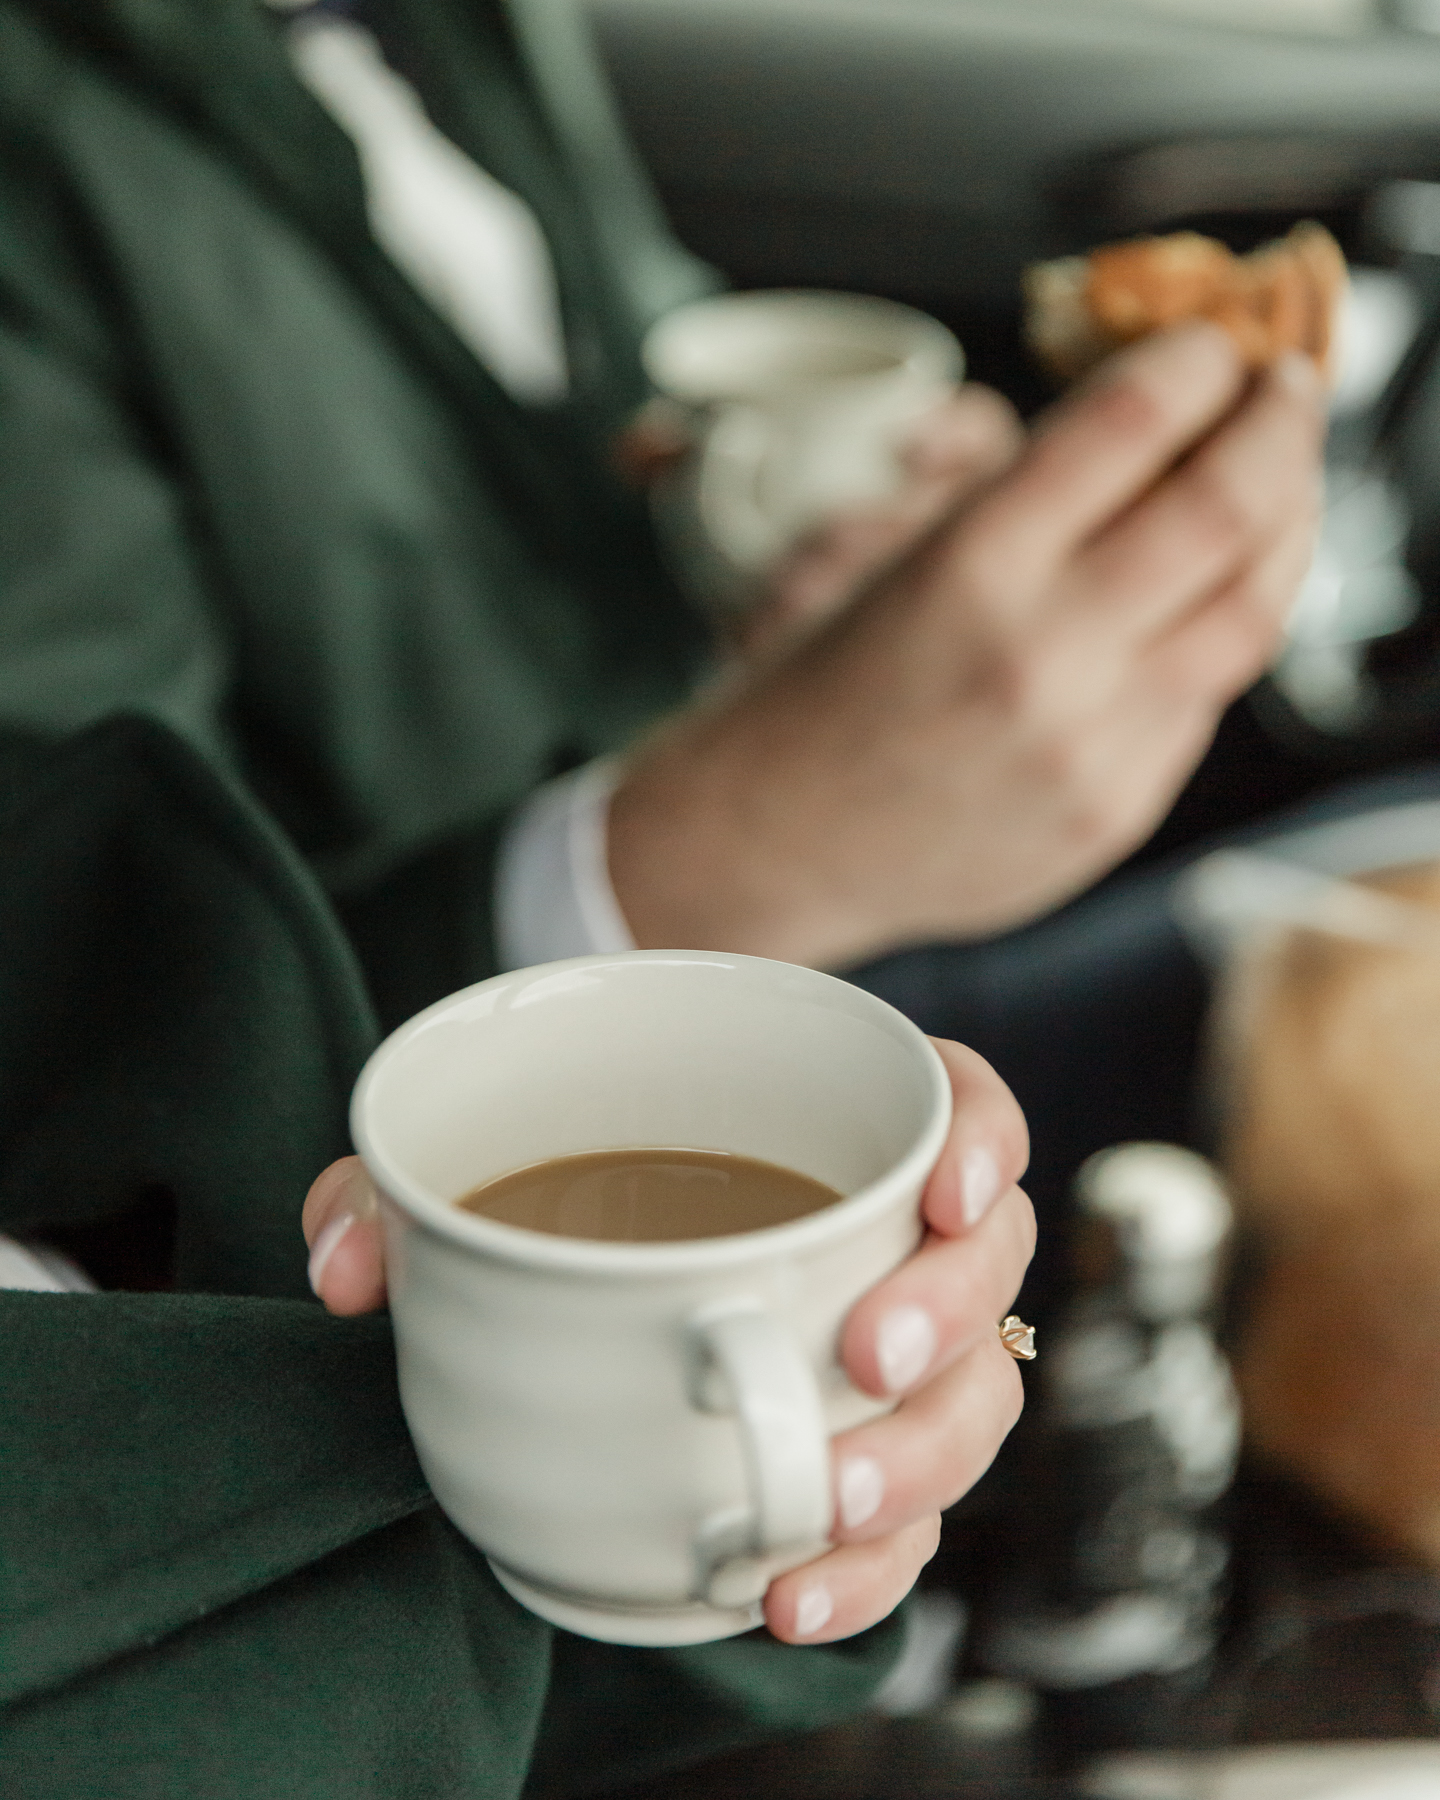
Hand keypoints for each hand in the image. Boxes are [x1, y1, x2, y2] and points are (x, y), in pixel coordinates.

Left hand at [301, 1036, 1033, 1643]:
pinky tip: (792, 1593)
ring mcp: (889, 1355)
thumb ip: (394, 1189)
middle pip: (986, 1270)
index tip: (941, 1191)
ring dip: (921, 1462)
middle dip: (945, 1322)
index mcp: (834, 1123)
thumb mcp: (470, 1156)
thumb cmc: (554, 1174)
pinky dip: (869, 1566)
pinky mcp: (861, 1455)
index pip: (966, 1107)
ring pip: (973, 1402)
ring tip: (825, 1500)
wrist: (571, 1257)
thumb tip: (347, 1268)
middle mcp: (886, 1239)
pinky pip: (910, 1518)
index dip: (984, 1144)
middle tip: (857, 1361)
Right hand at [608, 323, 1324, 969]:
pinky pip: (1212, 694)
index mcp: (969, 568)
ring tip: (1282, 482)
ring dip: (1289, 522)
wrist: (774, 839)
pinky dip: (1231, 624)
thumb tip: (1131, 405)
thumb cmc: (816, 692)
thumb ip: (1011, 486)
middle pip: (1229, 505)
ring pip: (1256, 609)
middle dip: (1279, 423)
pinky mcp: (1116, 808)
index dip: (1198, 361)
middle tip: (1285, 389)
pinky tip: (1217, 591)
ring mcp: (1090, 745)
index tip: (1212, 342)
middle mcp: (1043, 656)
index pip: (1132, 422)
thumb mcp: (885, 551)